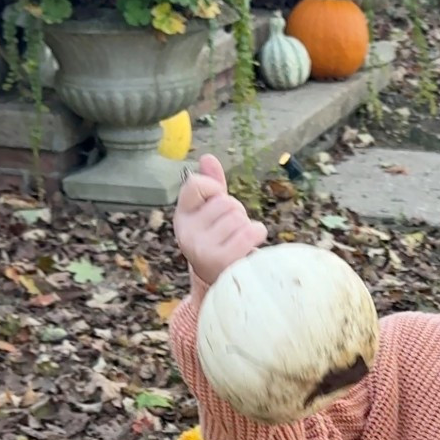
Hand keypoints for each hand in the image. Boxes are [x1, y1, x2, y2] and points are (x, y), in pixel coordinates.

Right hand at [173, 153, 266, 287]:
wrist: (223, 282)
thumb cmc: (220, 241)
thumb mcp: (212, 212)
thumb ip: (211, 184)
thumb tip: (207, 157)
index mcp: (182, 216)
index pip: (195, 184)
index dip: (214, 189)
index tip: (216, 204)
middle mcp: (186, 232)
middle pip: (225, 202)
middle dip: (236, 213)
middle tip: (232, 231)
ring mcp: (201, 248)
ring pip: (238, 217)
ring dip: (247, 226)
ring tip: (238, 241)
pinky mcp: (221, 261)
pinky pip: (249, 232)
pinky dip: (257, 234)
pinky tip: (251, 244)